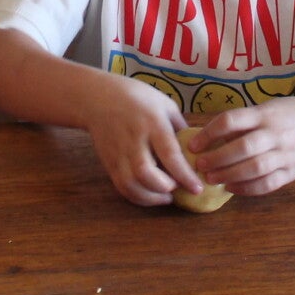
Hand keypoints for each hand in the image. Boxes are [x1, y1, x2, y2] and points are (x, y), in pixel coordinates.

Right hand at [78, 75, 197, 206]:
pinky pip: (121, 186)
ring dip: (151, 197)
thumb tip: (195, 149)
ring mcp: (118, 152)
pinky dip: (137, 197)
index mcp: (152, 123)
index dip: (184, 174)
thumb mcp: (164, 103)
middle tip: (178, 188)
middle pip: (145, 172)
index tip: (197, 188)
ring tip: (166, 196)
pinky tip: (150, 195)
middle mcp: (134, 139)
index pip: (169, 154)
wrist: (97, 98)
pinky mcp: (109, 162)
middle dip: (164, 187)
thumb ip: (179, 127)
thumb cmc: (136, 97)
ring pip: (130, 183)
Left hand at [185, 96, 294, 197]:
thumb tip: (208, 138)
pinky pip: (268, 183)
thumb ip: (242, 123)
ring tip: (211, 179)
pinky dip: (247, 189)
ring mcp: (286, 154)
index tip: (193, 145)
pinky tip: (231, 188)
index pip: (231, 121)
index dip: (209, 133)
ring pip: (255, 168)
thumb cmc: (287, 113)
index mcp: (265, 114)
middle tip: (199, 166)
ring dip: (229, 175)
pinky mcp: (293, 172)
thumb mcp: (265, 109)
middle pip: (243, 148)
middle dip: (217, 159)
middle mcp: (275, 134)